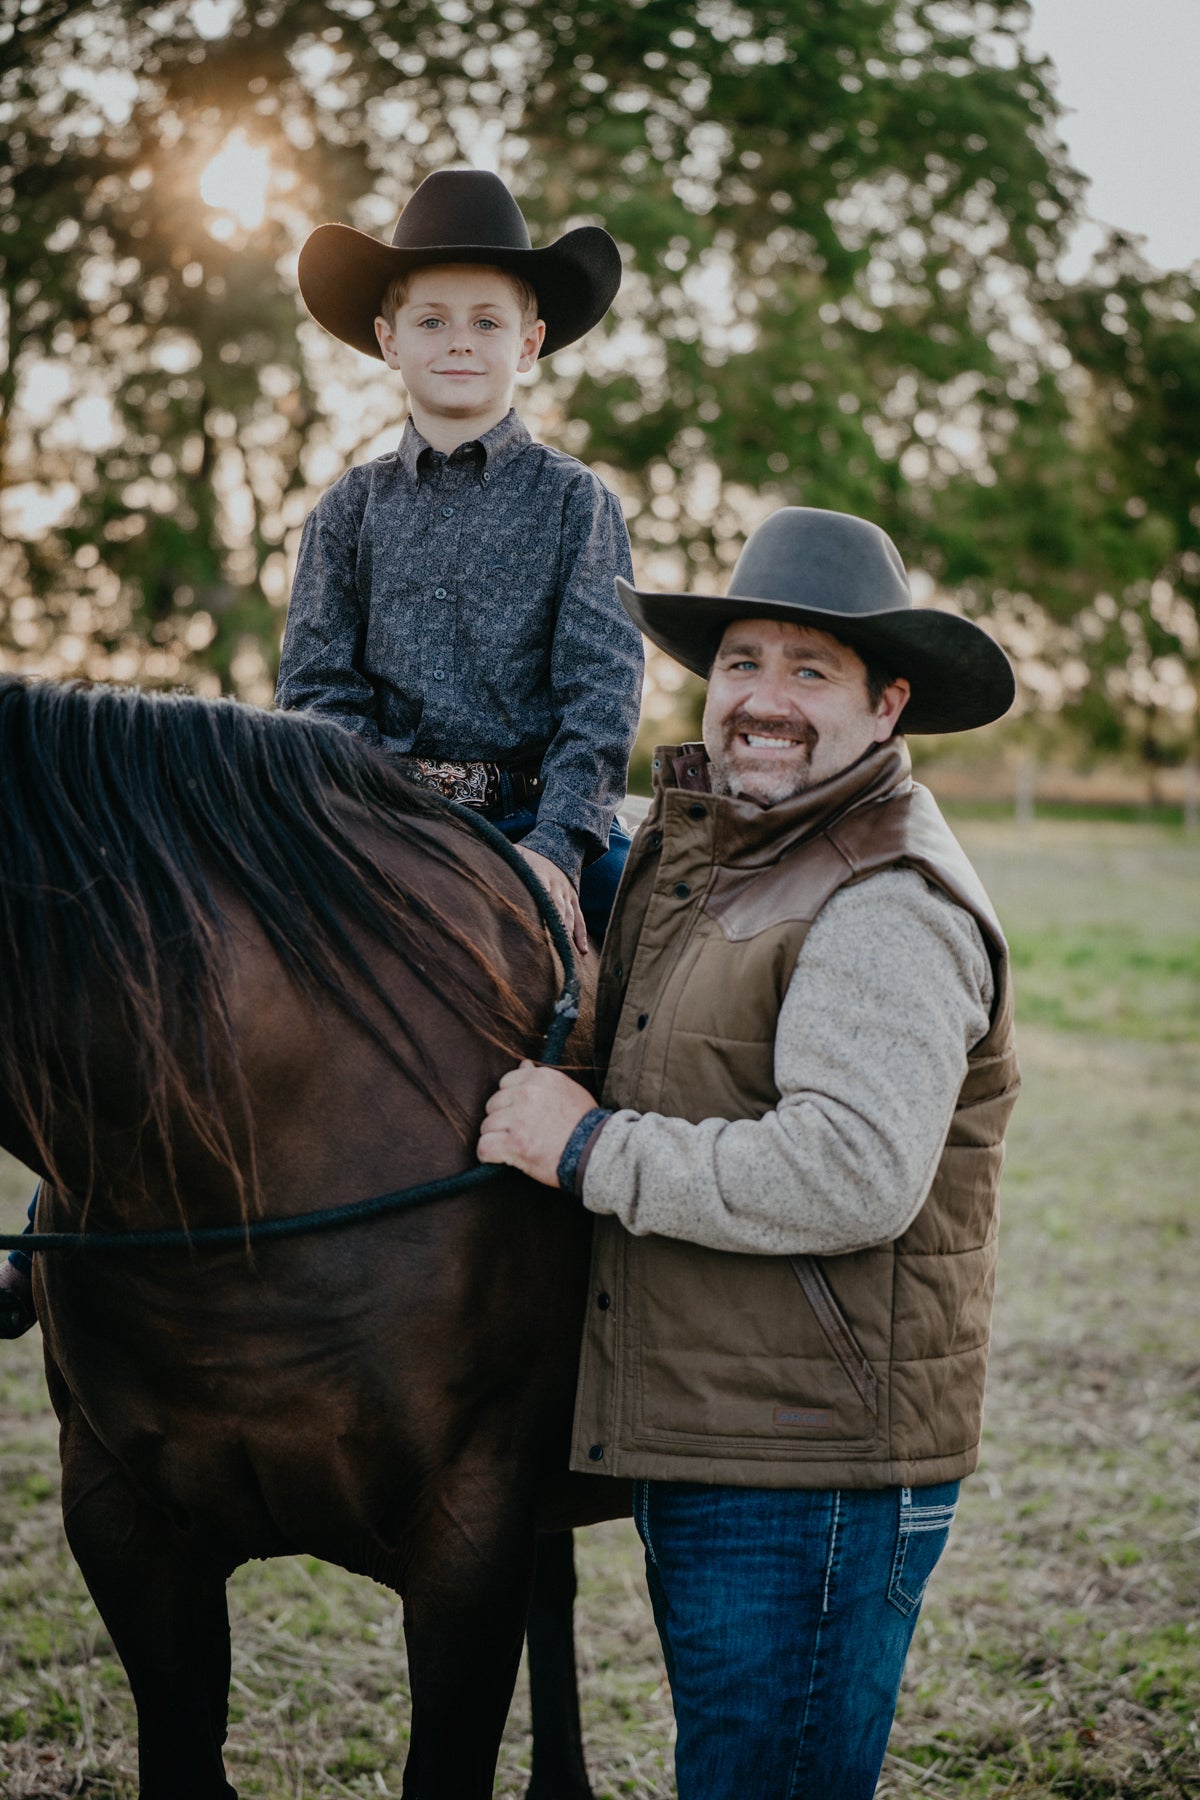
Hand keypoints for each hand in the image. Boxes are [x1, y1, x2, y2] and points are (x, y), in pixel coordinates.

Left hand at [477, 1061, 596, 1186]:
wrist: (595, 1152)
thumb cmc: (584, 1124)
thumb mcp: (567, 1090)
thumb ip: (541, 1078)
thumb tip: (522, 1064)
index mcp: (540, 1078)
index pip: (506, 1082)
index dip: (511, 1101)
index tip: (522, 1114)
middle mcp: (527, 1094)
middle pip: (493, 1104)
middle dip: (502, 1118)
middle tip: (520, 1132)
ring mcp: (519, 1118)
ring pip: (487, 1125)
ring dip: (497, 1137)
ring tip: (516, 1146)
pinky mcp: (514, 1143)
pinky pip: (484, 1146)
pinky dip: (489, 1155)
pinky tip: (501, 1158)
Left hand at [514, 845, 588, 954]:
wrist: (557, 847)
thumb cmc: (527, 857)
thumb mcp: (515, 855)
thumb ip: (503, 863)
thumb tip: (479, 869)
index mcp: (539, 873)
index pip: (540, 890)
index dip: (539, 906)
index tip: (534, 925)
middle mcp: (556, 884)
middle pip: (557, 907)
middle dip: (555, 926)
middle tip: (549, 947)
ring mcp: (566, 893)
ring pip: (569, 915)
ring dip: (567, 934)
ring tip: (563, 954)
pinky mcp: (573, 900)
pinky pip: (580, 919)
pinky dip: (581, 935)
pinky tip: (582, 951)